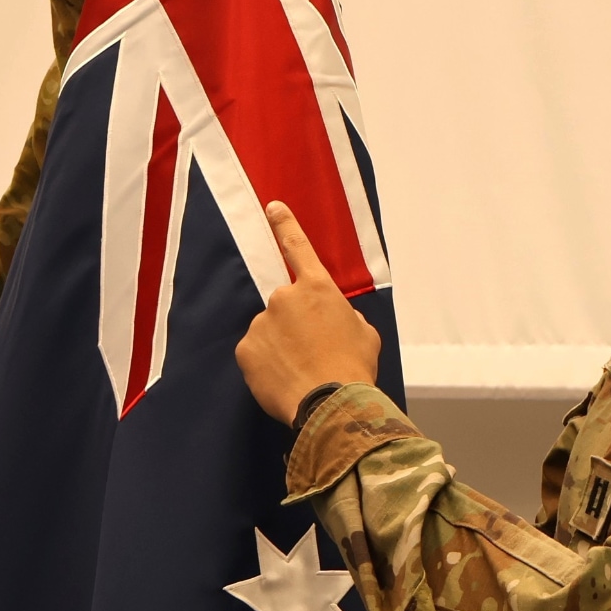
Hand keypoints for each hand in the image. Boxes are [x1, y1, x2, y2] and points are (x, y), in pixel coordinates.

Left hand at [237, 201, 380, 422]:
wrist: (331, 403)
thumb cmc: (353, 366)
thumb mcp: (365, 333)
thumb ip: (346, 317)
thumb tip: (339, 320)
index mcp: (317, 288)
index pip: (298, 247)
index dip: (285, 225)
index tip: (272, 207)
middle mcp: (284, 297)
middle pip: (285, 306)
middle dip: (294, 325)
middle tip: (312, 353)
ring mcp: (261, 322)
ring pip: (270, 331)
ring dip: (281, 346)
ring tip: (301, 371)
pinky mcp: (246, 349)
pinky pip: (256, 353)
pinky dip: (267, 364)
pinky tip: (284, 378)